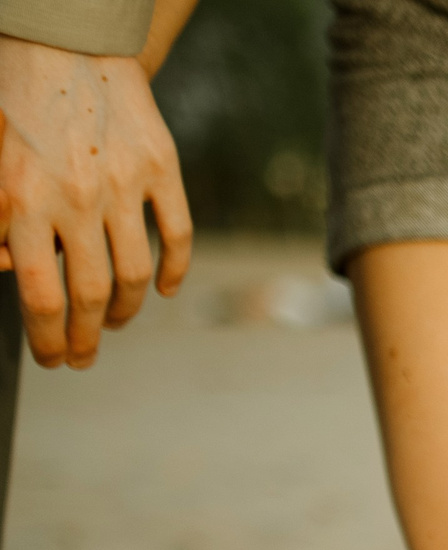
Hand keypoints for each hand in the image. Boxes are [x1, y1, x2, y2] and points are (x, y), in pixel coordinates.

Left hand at [0, 35, 192, 367]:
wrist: (63, 39)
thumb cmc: (14, 99)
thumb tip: (12, 269)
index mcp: (23, 198)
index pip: (41, 294)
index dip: (48, 337)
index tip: (53, 358)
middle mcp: (76, 198)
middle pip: (90, 295)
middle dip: (86, 338)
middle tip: (82, 358)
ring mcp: (124, 185)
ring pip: (135, 274)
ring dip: (126, 311)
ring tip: (116, 324)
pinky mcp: (161, 169)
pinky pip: (177, 234)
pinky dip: (175, 270)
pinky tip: (165, 289)